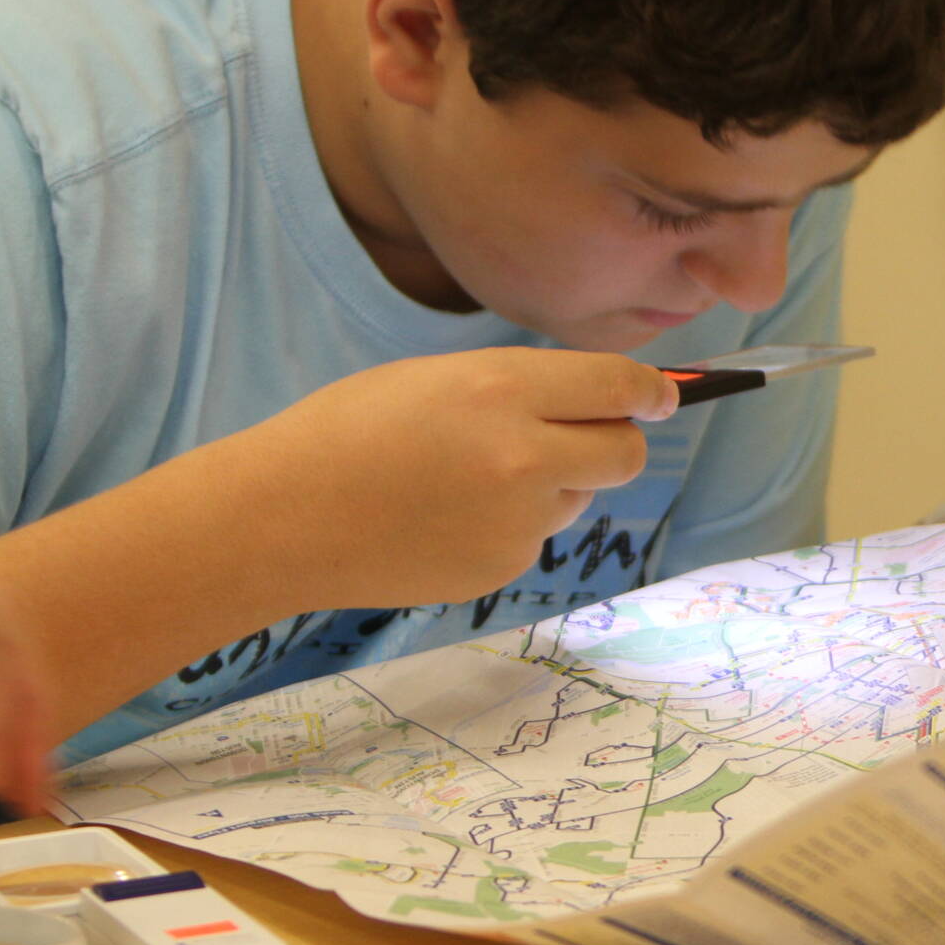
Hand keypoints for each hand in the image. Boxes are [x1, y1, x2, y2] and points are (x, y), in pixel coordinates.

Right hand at [214, 347, 675, 609]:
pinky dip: (513, 524)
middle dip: (620, 440)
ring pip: (580, 495)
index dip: (652, 392)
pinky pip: (536, 536)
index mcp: (503, 388)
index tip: (662, 398)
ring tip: (470, 477)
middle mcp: (524, 454)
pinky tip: (448, 517)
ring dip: (555, 482)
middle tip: (591, 434)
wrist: (282, 516)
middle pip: (626, 452)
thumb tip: (607, 399)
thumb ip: (523, 387)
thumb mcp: (438, 377)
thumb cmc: (349, 430)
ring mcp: (517, 519)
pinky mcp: (503, 566)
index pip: (619, 385)